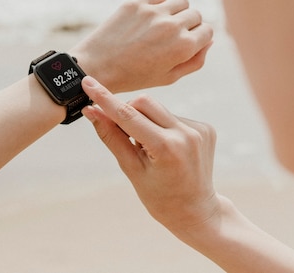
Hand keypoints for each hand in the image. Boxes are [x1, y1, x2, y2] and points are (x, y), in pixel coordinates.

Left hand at [69, 0, 212, 92]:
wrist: (96, 67)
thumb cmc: (134, 77)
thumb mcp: (169, 77)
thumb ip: (195, 61)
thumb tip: (208, 40)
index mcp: (184, 46)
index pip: (208, 31)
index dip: (199, 38)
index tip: (186, 43)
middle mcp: (172, 26)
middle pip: (195, 14)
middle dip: (189, 25)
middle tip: (172, 36)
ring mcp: (153, 12)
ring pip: (180, 2)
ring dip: (176, 12)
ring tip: (162, 24)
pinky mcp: (136, 3)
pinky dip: (158, 4)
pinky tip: (148, 18)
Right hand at [81, 76, 219, 233]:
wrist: (196, 211)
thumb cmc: (159, 196)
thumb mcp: (130, 169)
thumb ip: (111, 136)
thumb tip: (91, 111)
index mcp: (166, 148)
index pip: (128, 116)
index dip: (105, 99)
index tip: (88, 82)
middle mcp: (186, 134)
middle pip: (144, 103)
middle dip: (127, 112)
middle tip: (123, 134)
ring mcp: (199, 130)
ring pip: (158, 108)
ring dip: (145, 120)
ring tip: (148, 148)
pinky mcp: (205, 128)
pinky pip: (172, 116)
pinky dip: (161, 126)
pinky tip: (165, 148)